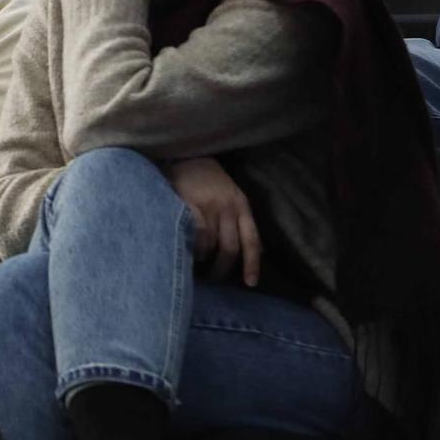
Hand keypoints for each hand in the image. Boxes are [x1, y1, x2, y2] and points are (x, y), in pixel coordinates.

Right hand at [166, 157, 260, 285]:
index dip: (252, 264)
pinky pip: (194, 234)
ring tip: (198, 264)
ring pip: (211, 244)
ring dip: (204, 259)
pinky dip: (193, 246)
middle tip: (213, 278)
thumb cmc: (210, 181)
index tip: (250, 283)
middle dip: (222, 268)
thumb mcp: (231, 197)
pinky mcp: (188, 204)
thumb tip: (252, 251)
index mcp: (242, 206)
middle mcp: (228, 207)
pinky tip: (187, 248)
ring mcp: (208, 205)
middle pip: (230, 247)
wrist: (187, 156)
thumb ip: (239, 221)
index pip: (252, 240)